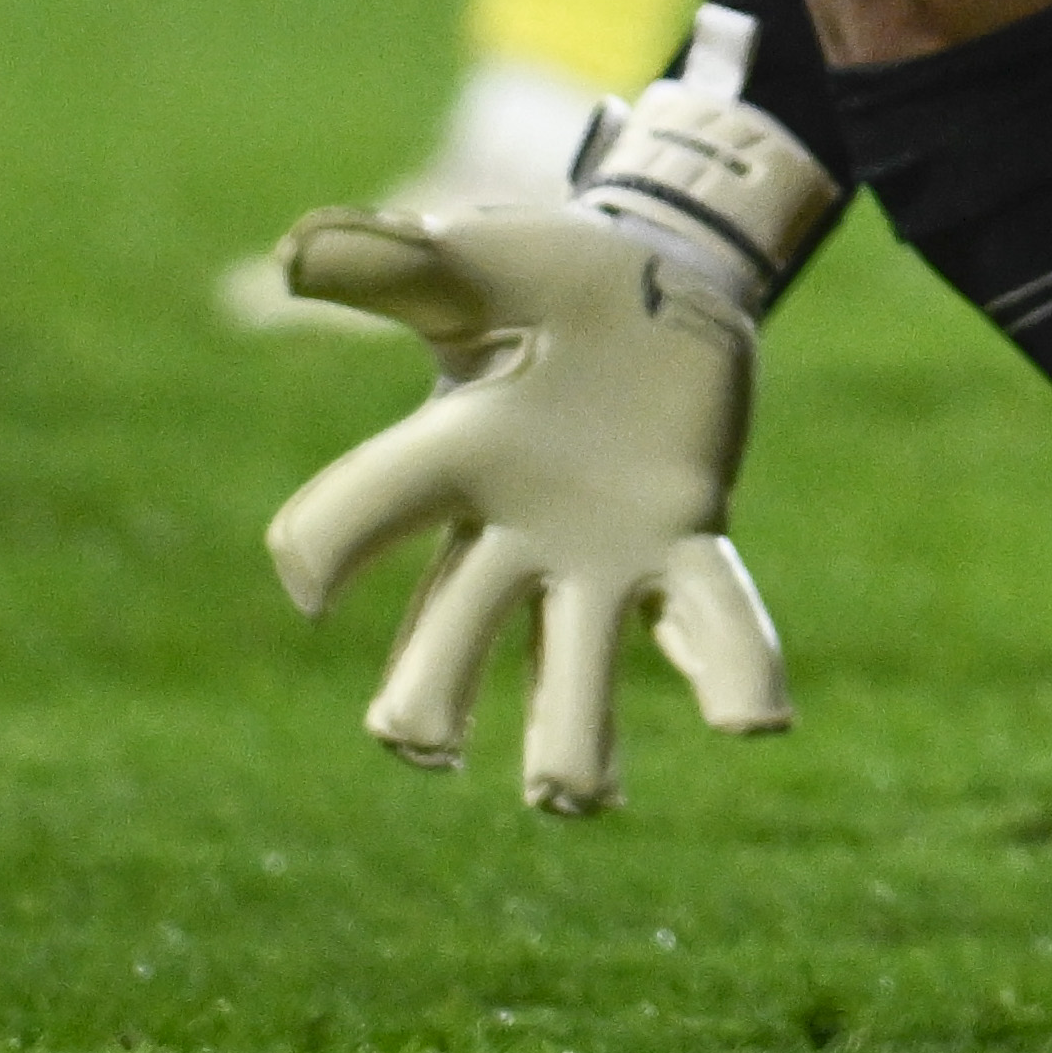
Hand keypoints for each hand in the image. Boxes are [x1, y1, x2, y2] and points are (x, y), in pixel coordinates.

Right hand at [264, 15, 842, 813]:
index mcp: (448, 459)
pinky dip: (732, 671)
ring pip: (578, 665)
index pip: (364, 518)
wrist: (661, 275)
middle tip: (424, 745)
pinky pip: (709, 619)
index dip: (327, 550)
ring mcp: (602, 552)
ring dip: (575, 736)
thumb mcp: (475, 259)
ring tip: (573, 799)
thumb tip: (294, 254)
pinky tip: (757, 725)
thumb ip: (392, 261)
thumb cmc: (548, 275)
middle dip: (432, 693)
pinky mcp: (686, 540)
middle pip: (451, 635)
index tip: (308, 584)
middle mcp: (512, 534)